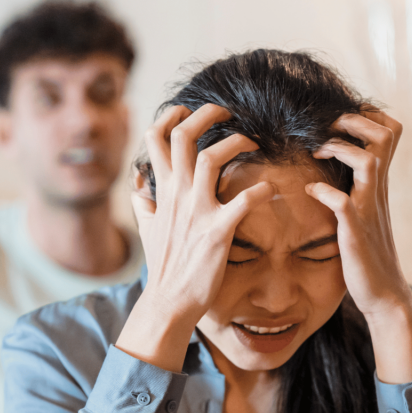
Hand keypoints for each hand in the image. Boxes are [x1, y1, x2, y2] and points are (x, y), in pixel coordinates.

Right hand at [131, 104, 274, 324]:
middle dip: (206, 114)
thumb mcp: (147, 229)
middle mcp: (177, 195)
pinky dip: (262, 189)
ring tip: (252, 143)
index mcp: (162, 191)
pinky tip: (272, 189)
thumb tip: (139, 186)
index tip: (187, 111)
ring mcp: (197, 211)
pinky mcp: (218, 231)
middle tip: (227, 113)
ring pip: (211, 157)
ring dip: (236, 142)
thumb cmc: (163, 266)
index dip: (171, 116)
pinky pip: (244, 200)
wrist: (168, 302)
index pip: (155, 138)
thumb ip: (144, 204)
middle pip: (183, 136)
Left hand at [305, 108, 411, 321]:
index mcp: (379, 183)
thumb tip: (331, 168)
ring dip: (339, 149)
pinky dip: (323, 192)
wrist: (384, 294)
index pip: (390, 132)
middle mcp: (378, 191)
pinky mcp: (356, 232)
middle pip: (386, 136)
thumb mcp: (364, 210)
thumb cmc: (367, 252)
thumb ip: (355, 187)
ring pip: (369, 162)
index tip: (338, 121)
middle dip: (354, 121)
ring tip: (317, 153)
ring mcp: (369, 210)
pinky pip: (343, 203)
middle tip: (327, 129)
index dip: (367, 115)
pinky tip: (310, 192)